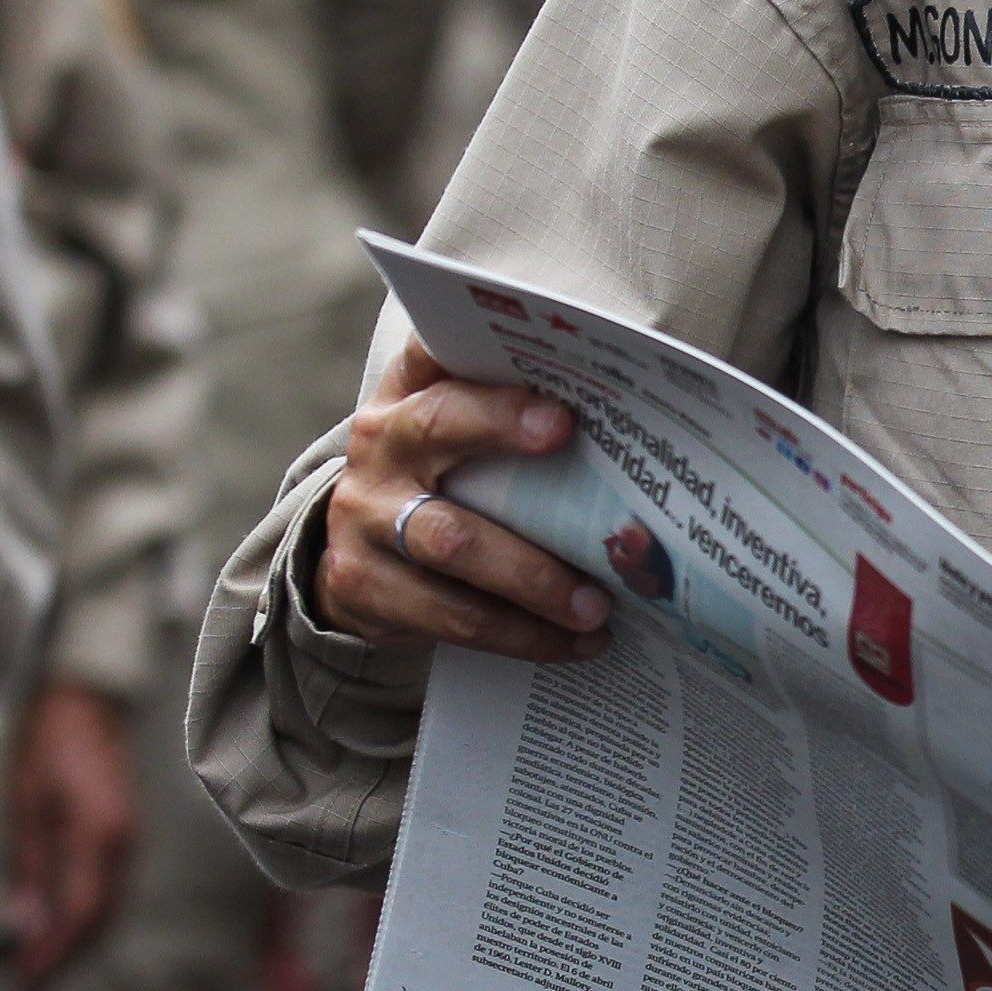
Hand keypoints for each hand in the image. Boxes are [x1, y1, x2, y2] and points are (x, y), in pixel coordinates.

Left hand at [5, 680, 137, 980]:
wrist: (86, 698)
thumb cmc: (47, 742)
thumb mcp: (24, 802)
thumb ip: (29, 865)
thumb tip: (26, 924)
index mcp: (99, 835)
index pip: (80, 912)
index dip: (54, 951)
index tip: (26, 979)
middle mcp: (123, 842)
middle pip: (102, 916)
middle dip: (68, 952)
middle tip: (31, 979)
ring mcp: (130, 835)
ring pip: (109, 903)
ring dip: (79, 934)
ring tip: (42, 957)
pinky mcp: (125, 830)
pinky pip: (111, 884)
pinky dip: (88, 911)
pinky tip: (64, 918)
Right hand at [317, 333, 605, 661]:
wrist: (357, 553)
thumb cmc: (444, 478)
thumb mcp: (461, 433)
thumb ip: (514, 408)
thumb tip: (634, 407)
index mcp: (409, 391)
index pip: (437, 349)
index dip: (485, 349)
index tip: (548, 371)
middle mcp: (379, 444)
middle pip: (438, 425)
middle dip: (503, 426)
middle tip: (568, 436)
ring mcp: (365, 517)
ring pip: (451, 541)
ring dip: (533, 577)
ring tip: (598, 605)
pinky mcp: (365, 586)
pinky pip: (449, 615)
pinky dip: (520, 633)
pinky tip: (573, 642)